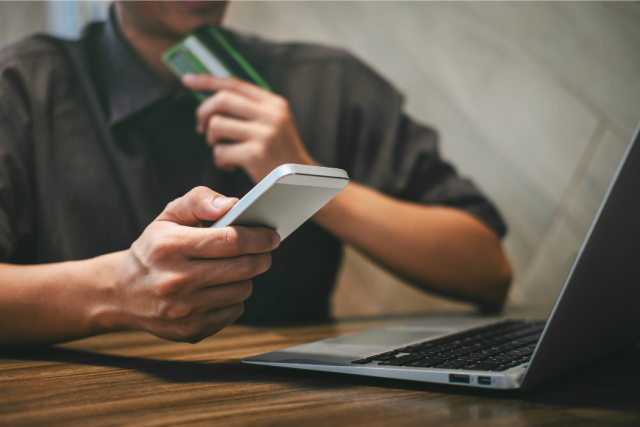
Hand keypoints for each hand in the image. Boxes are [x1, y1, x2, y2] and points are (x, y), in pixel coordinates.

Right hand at [116, 187, 279, 342]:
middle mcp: (175, 281)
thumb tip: (233, 205)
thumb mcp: (169, 216)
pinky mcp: (191, 331)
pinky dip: (234, 298)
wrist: (122, 292)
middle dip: (262, 256)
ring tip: (236, 267)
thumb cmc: (154, 247)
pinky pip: (234, 311)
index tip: (272, 235)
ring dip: (247, 277)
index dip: (259, 237)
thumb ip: (199, 200)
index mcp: (170, 247)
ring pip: (243, 290)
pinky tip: (221, 288)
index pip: (231, 240)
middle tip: (265, 249)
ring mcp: (183, 310)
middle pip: (243, 268)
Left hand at [182, 74, 317, 182]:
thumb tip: (214, 96)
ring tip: (221, 150)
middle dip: (204, 113)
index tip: (187, 80)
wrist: (302, 184)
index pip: (235, 84)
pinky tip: (231, 166)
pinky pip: (220, 151)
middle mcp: (271, 115)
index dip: (208, 80)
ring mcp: (265, 134)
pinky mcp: (256, 155)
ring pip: (216, 125)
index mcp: (274, 103)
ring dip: (212, 140)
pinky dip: (220, 161)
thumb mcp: (274, 124)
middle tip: (201, 128)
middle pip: (222, 100)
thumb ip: (251, 109)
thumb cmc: (280, 156)